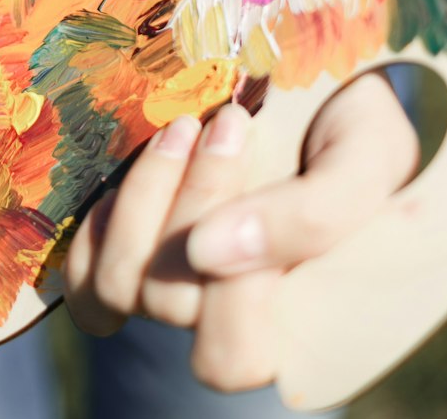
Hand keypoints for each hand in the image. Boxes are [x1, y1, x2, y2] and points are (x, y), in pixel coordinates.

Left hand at [64, 71, 418, 390]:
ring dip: (143, 197)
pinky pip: (84, 282)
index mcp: (289, 326)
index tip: (249, 142)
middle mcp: (224, 317)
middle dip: (187, 204)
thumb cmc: (361, 137)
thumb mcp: (362, 165)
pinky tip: (134, 171)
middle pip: (166, 306)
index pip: (231, 354)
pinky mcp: (134, 249)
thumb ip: (311, 218)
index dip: (228, 277)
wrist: (337, 91)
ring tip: (183, 127)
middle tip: (224, 120)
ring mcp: (173, 285)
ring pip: (117, 286)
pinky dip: (94, 229)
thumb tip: (204, 254)